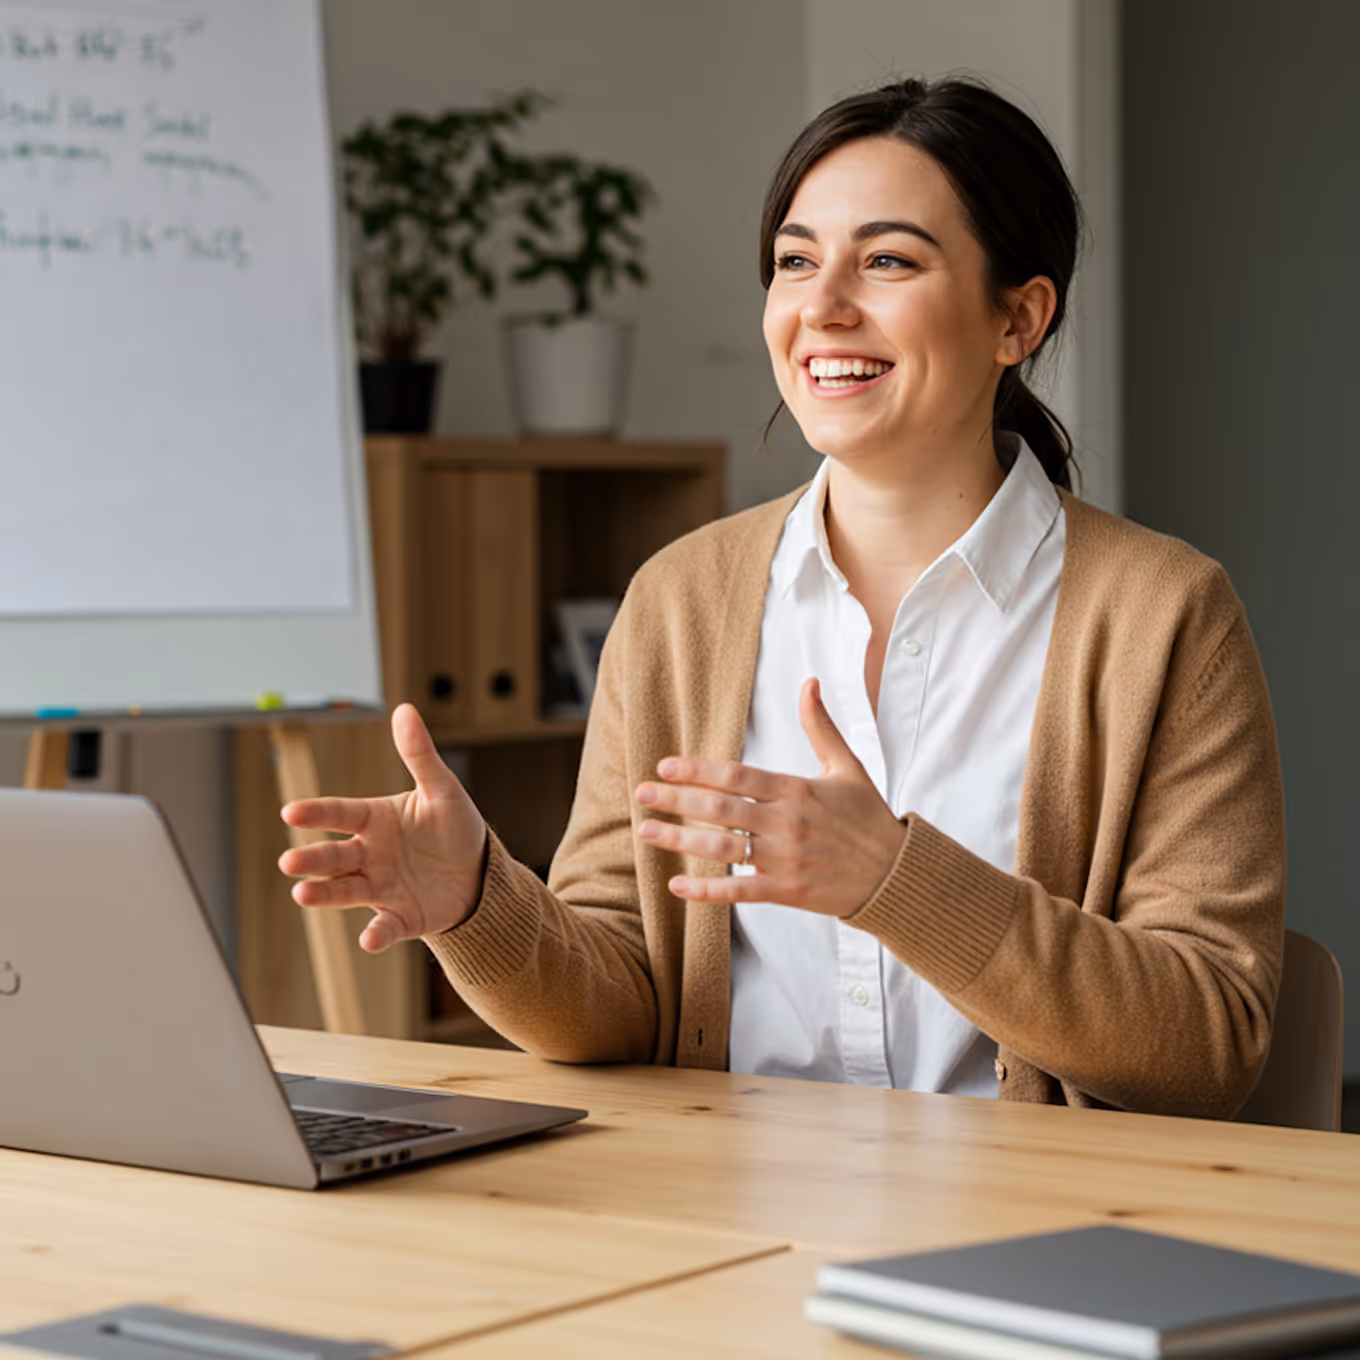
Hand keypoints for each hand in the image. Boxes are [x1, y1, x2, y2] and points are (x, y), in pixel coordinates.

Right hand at [278, 703, 487, 951]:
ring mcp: (381, 887)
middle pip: (334, 857)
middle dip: (312, 860)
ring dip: (324, 894)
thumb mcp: (442, 788)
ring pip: (346, 891)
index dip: (316, 813)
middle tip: (289, 863)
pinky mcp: (401, 917)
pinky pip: (385, 926)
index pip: (340, 814)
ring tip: (302, 895)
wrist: (479, 873)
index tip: (291, 812)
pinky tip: (368, 940)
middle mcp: (369, 855)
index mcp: (375, 820)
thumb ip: (419, 754)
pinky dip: (376, 935)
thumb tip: (405, 710)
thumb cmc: (453, 827)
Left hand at [634, 677, 905, 915]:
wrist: (896, 874)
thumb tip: (809, 682)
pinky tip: (676, 885)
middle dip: (676, 800)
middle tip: (640, 794)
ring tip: (645, 831)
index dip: (697, 770)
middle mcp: (786, 822)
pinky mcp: (787, 890)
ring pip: (722, 847)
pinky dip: (706, 890)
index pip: (736, 775)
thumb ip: (820, 726)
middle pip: (720, 808)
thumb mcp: (847, 766)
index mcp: (796, 790)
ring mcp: (785, 858)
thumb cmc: (869, 818)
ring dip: (679, 840)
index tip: (664, 767)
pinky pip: (739, 891)